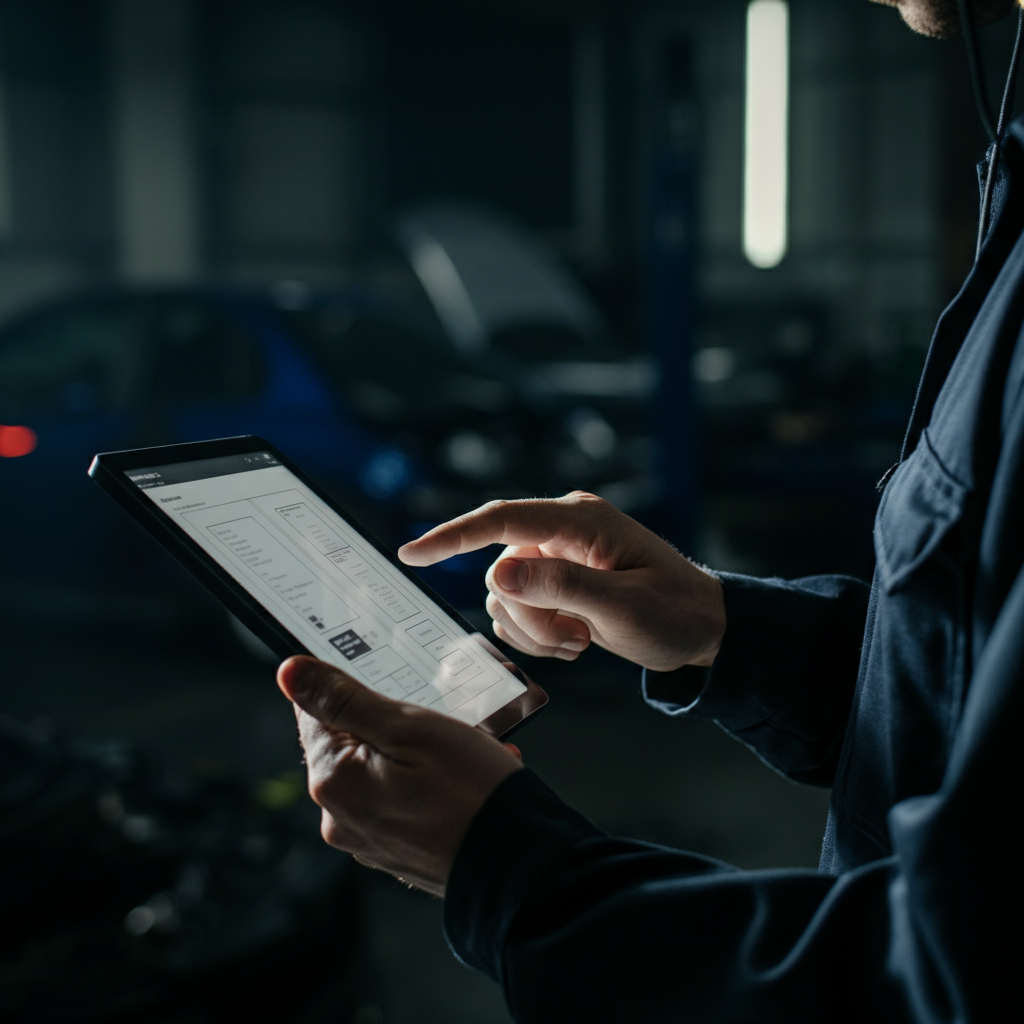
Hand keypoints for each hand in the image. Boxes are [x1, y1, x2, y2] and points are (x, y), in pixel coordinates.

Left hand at [277, 655, 523, 895]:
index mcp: (333, 780)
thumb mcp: (408, 727)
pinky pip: (400, 799)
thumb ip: (344, 699)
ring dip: (416, 752)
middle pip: (351, 742)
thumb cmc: (470, 792)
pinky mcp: (395, 851)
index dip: (357, 692)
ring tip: (463, 750)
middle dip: (394, 725)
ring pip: (380, 770)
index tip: (396, 690)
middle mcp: (339, 816)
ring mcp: (367, 838)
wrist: (517, 865)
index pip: (316, 711)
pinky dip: (427, 783)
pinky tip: (464, 777)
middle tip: (440, 723)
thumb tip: (290, 673)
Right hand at [398, 492, 724, 671]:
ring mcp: (557, 556)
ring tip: (581, 639)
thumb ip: (561, 587)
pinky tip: (576, 638)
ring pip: (505, 596)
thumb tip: (499, 574)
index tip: (412, 553)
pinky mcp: (556, 580)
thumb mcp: (622, 606)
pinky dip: (537, 634)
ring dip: (534, 629)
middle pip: (502, 571)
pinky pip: (518, 609)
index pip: (501, 519)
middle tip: (574, 638)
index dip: (452, 536)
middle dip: (528, 616)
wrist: (701, 628)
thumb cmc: (673, 612)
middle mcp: (562, 531)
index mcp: (579, 520)